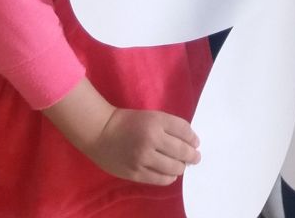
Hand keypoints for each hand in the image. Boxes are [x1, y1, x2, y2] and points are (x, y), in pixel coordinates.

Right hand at [86, 107, 201, 185]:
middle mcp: (151, 139)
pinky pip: (160, 179)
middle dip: (192, 155)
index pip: (184, 130)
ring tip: (181, 166)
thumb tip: (189, 142)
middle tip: (195, 157)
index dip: (193, 138)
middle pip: (182, 150)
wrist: (99, 132)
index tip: (195, 142)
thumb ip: (168, 127)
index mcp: (156, 121)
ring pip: (174, 167)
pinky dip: (169, 177)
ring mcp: (143, 158)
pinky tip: (170, 174)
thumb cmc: (127, 122)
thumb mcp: (150, 116)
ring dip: (181, 167)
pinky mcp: (136, 172)